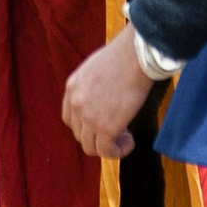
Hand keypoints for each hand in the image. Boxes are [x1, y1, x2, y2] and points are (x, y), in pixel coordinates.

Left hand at [61, 30, 152, 158]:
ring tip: (125, 137)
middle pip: (80, 134)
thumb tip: (103, 98)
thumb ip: (92, 85)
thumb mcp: (96, 67)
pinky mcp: (106, 127)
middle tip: (119, 128)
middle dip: (98, 136)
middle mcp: (76, 104)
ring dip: (108, 146)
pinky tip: (130, 143)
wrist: (136, 55)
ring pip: (91, 147)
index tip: (102, 123)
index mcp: (72, 87)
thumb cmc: (124, 55)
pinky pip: (107, 151)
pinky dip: (118, 151)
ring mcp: (89, 117)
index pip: (70, 118)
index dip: (85, 125)